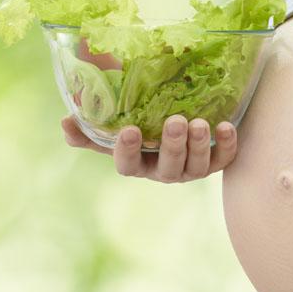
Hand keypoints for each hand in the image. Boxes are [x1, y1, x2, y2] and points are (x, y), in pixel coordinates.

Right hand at [61, 113, 238, 182]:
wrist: (181, 123)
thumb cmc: (142, 127)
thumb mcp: (114, 129)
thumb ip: (89, 130)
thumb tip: (65, 122)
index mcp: (137, 163)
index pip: (127, 165)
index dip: (128, 151)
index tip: (130, 130)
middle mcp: (163, 170)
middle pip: (168, 167)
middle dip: (172, 145)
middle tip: (175, 121)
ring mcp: (190, 168)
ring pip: (196, 166)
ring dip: (199, 144)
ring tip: (200, 123)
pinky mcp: (215, 161)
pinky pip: (223, 159)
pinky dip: (227, 145)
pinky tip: (226, 125)